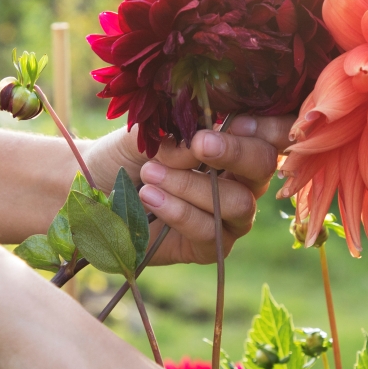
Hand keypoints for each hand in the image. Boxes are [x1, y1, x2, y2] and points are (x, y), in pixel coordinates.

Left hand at [85, 115, 295, 264]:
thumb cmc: (126, 154)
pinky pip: (211, 233)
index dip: (267, 128)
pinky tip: (151, 197)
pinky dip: (180, 213)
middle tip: (199, 144)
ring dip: (192, 186)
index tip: (234, 121)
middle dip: (234, 153)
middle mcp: (241, 180)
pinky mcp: (208, 248)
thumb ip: (176, 133)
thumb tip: (199, 143)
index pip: (273, 134)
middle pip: (264, 166)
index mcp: (235, 143)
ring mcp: (228, 217)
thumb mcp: (149, 133)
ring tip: (149, 174)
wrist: (94, 189)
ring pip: (238, 203)